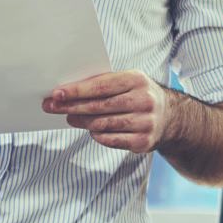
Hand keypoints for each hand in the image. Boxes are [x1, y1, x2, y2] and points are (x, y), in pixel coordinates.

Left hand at [45, 71, 174, 153]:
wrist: (170, 117)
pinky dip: (97, 135)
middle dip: (72, 106)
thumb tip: (69, 92)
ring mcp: (145, 123)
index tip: (57, 93)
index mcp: (138, 80)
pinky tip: (91, 129)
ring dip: (81, 121)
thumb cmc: (139, 95)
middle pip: (99, 106)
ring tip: (69, 117)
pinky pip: (110, 139)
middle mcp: (143, 101)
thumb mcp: (128, 81)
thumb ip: (103, 84)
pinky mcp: (143, 142)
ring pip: (102, 124)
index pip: (101, 85)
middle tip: (53, 107)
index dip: (77, 90)